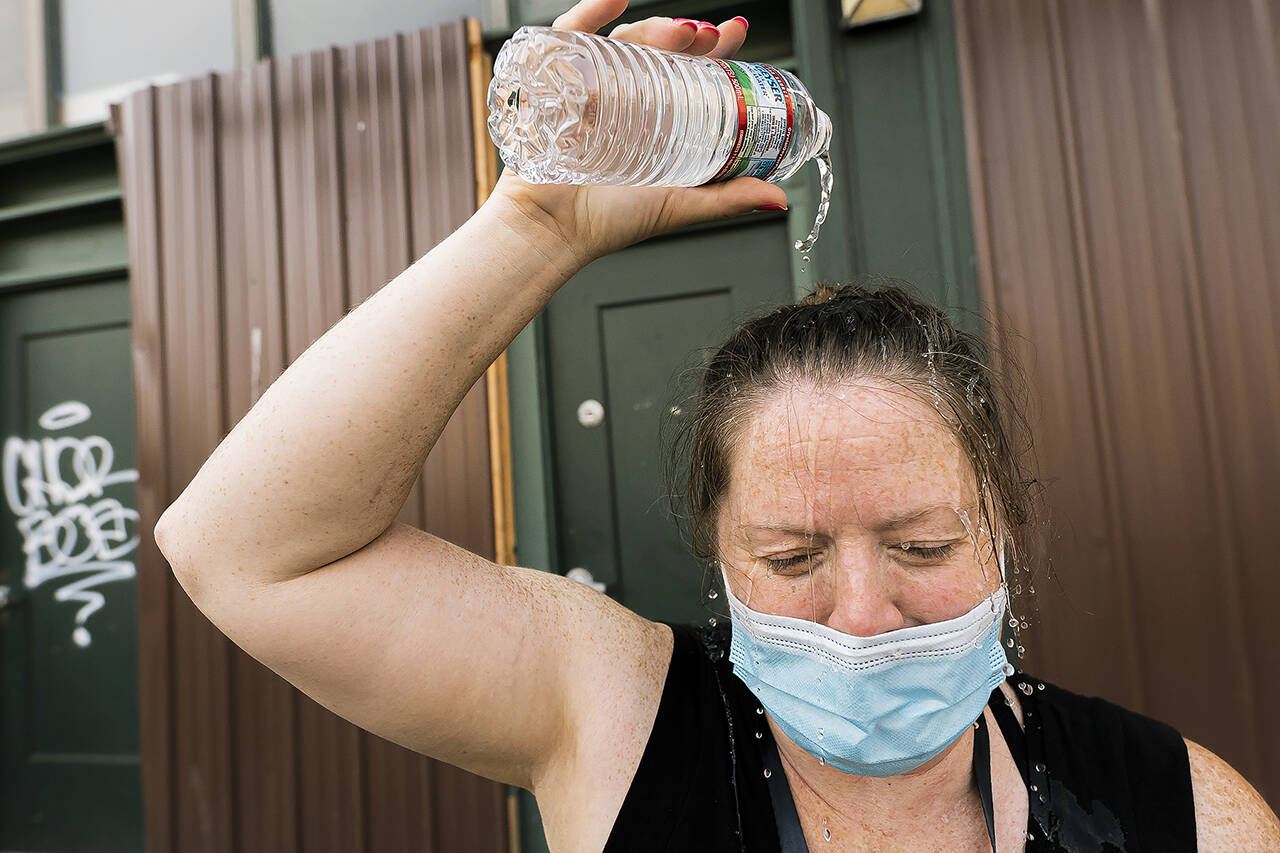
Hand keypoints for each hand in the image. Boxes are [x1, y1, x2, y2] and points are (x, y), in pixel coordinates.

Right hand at [486, 0, 788, 267]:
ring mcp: (589, 85)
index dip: (715, 49)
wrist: (553, 231)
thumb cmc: (607, 221)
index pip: (688, 69)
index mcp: (653, 117)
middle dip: (689, 35)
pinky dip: (592, 10)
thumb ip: (726, 198)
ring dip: (654, 27)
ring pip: (624, 40)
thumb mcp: (678, 204)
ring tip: (681, 33)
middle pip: (659, 49)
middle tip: (712, 36)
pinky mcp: (553, 81)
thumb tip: (779, 198)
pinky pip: (570, 34)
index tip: (737, 34)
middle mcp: (622, 95)